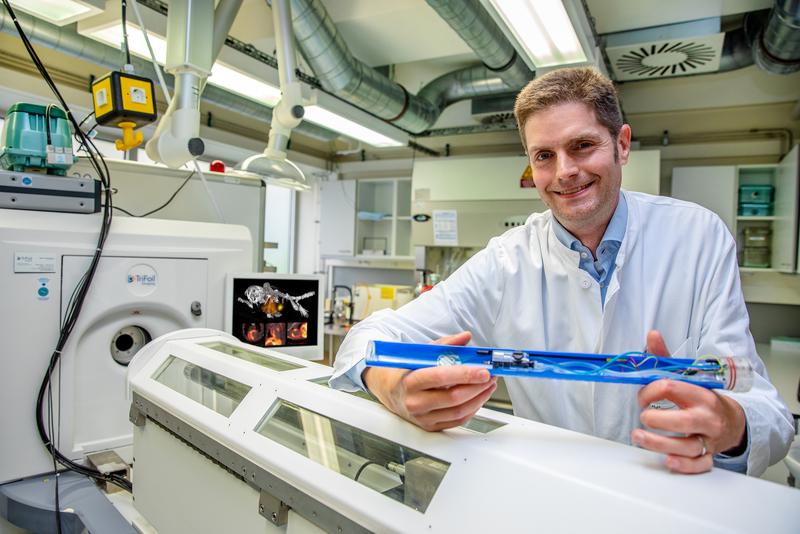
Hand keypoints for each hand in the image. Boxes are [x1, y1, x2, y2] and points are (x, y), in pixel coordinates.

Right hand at [362, 332, 496, 430]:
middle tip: (490, 376)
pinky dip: (472, 409)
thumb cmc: (407, 370)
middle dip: (477, 387)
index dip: (465, 374)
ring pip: (458, 412)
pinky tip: (479, 397)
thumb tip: (465, 337)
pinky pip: (457, 421)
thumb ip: (445, 344)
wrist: (390, 391)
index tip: (483, 370)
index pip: (441, 377)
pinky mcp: (431, 427)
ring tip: (489, 385)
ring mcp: (423, 417)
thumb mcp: (421, 353)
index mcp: (411, 381)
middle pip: (453, 397)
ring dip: (479, 398)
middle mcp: (415, 402)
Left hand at [631, 331, 746, 473]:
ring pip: (687, 446)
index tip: (642, 396)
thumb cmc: (702, 397)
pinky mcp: (708, 455)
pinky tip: (668, 461)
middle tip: (643, 416)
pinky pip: (699, 465)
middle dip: (656, 419)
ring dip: (659, 444)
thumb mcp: (686, 375)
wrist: (732, 420)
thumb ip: (665, 358)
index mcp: (700, 393)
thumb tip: (652, 335)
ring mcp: (708, 438)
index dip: (649, 391)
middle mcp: (706, 417)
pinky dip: (684, 465)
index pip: (671, 388)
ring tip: (639, 436)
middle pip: (683, 420)